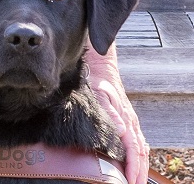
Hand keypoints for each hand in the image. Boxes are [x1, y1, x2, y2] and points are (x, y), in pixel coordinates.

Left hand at [84, 44, 148, 183]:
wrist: (102, 68)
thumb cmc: (98, 82)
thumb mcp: (100, 95)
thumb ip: (110, 113)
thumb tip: (122, 131)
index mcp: (125, 119)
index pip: (132, 149)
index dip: (133, 167)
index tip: (130, 180)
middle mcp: (130, 122)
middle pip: (140, 152)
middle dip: (139, 171)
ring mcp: (131, 121)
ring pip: (141, 148)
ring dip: (142, 165)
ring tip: (138, 179)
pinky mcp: (128, 119)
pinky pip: (139, 141)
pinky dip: (141, 155)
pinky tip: (138, 161)